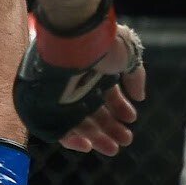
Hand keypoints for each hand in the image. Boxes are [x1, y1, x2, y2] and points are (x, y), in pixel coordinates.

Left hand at [16, 18, 145, 153]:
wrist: (70, 36)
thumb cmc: (100, 43)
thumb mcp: (129, 54)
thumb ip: (136, 76)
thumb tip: (139, 97)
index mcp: (94, 70)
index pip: (106, 94)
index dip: (119, 108)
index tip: (131, 118)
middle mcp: (76, 83)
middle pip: (93, 112)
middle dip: (110, 128)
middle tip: (125, 140)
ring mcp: (60, 95)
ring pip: (78, 123)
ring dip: (96, 137)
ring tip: (112, 148)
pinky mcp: (45, 106)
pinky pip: (56, 128)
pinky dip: (71, 139)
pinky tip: (87, 145)